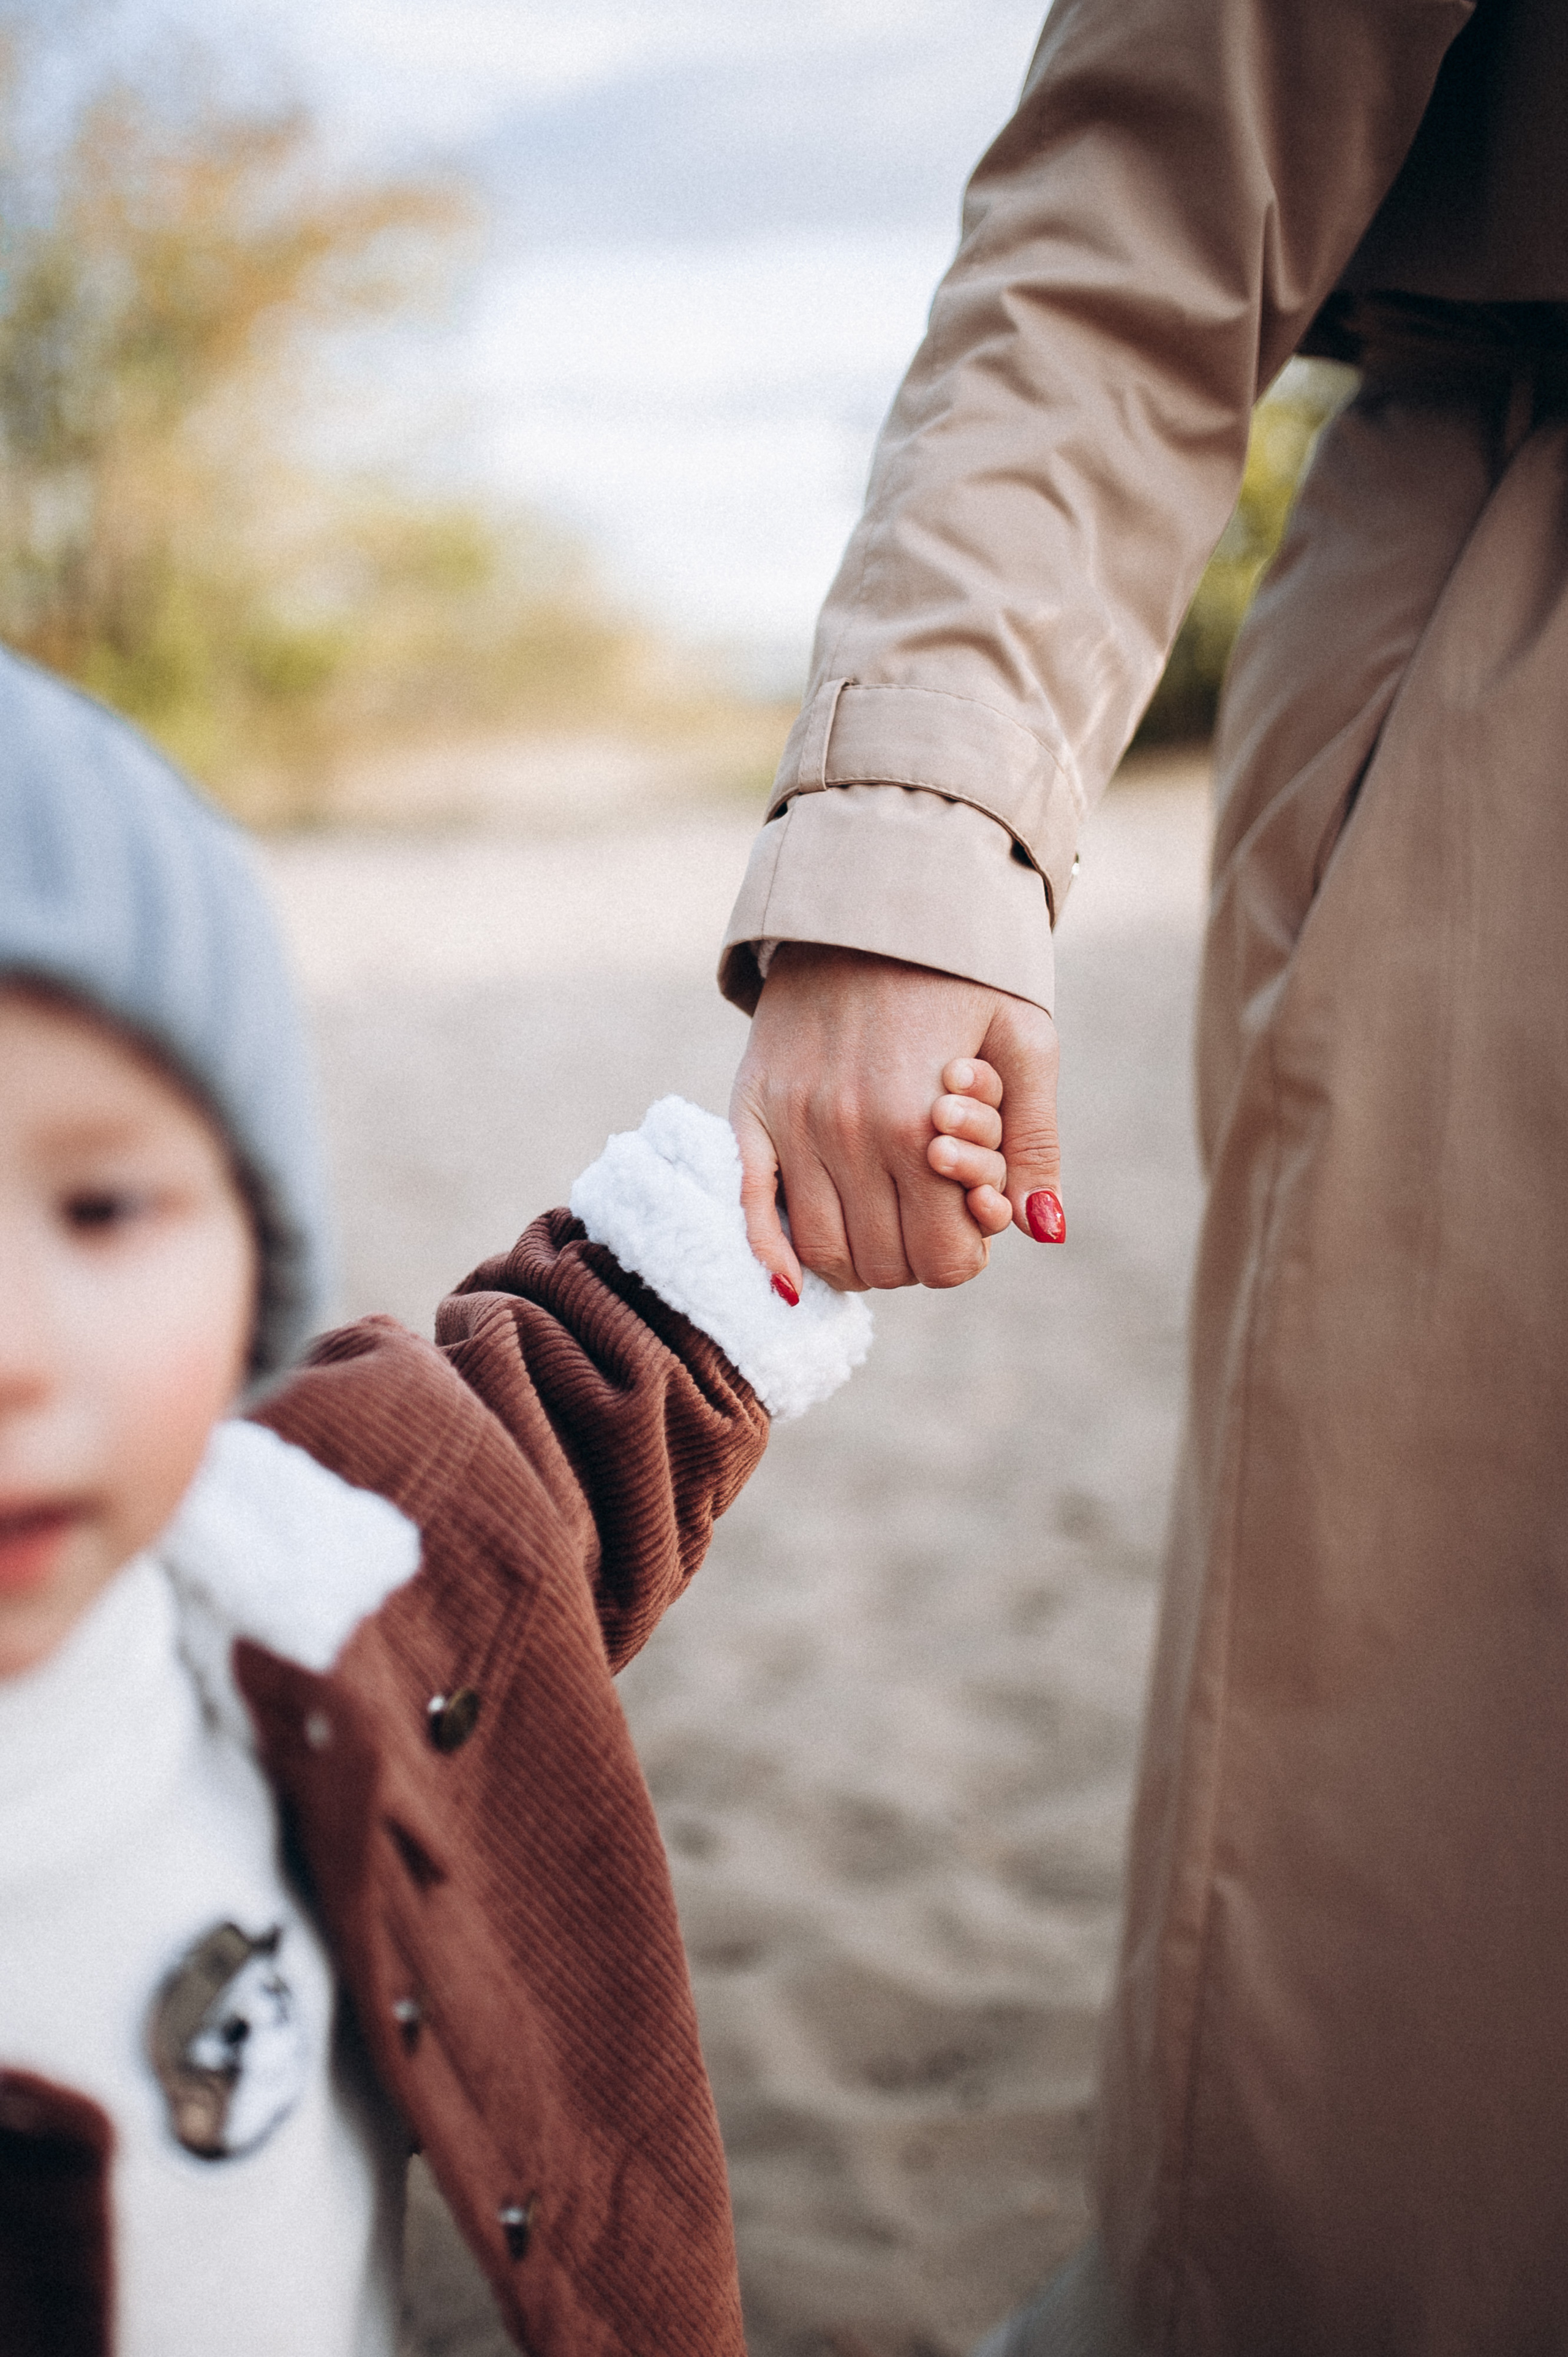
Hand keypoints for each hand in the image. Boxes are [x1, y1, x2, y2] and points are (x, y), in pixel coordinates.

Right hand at [729, 944, 1061, 1293]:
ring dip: (860, 1261)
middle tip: (930, 1220)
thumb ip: (1035, 1141)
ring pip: (823, 1252)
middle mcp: (849, 1133)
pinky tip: (791, 1281)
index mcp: (919, 1123)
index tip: (971, 1223)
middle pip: (884, 1264)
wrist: (870, 895)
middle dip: (918, 1259)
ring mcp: (793, 1124)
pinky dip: (771, 1256)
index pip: (943, 1256)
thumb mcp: (1025, 1040)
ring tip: (884, 1224)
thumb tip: (1044, 1231)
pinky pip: (752, 1210)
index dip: (966, 1254)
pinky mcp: (751, 1109)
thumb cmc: (962, 969)